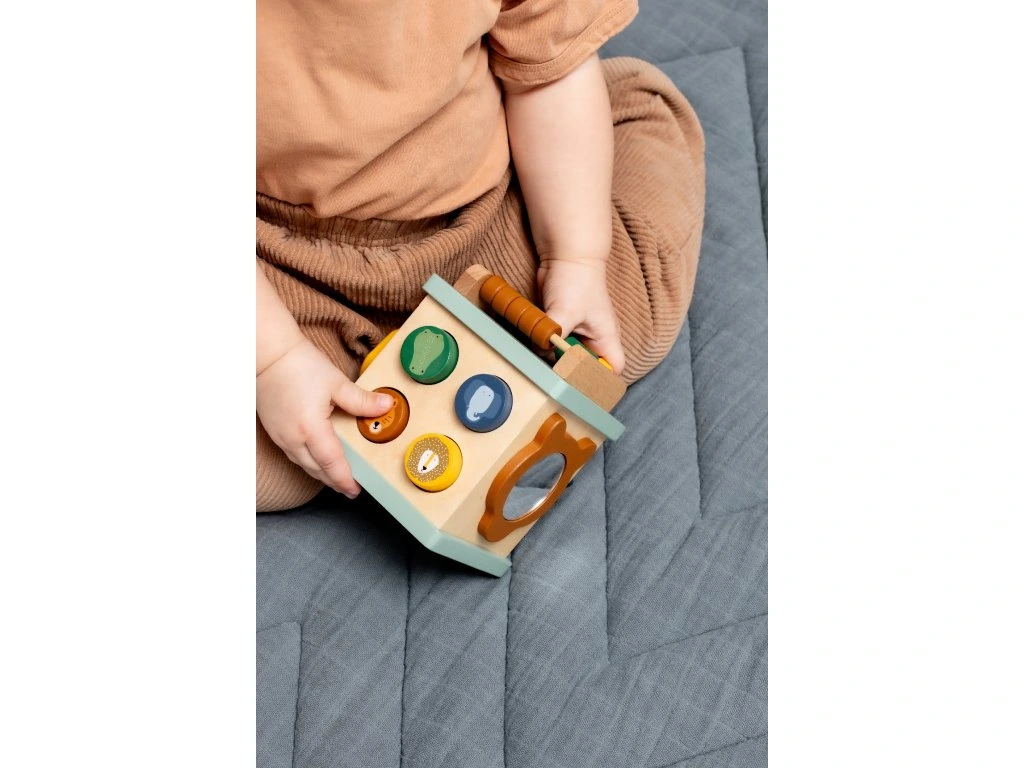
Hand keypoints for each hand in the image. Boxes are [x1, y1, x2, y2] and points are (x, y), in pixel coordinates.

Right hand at [256, 339, 392, 497]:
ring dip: (321, 473)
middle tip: (350, 488)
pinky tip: (317, 459)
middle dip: (334, 481)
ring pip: (303, 465)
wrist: (267, 354)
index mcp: (311, 429)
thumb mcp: (336, 383)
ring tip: (337, 477)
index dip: (345, 479)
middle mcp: (293, 439)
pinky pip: (294, 455)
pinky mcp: (274, 431)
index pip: (332, 464)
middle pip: (317, 470)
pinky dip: (308, 462)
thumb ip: (362, 400)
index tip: (355, 490)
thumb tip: (387, 406)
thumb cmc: (299, 365)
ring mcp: (281, 437)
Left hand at [537, 258, 625, 373]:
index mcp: (606, 338)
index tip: (582, 385)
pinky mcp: (561, 326)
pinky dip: (546, 347)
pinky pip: (554, 344)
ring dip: (555, 360)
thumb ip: (554, 337)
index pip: (613, 369)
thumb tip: (540, 352)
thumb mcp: (565, 312)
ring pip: (567, 358)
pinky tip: (536, 348)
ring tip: (542, 363)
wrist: (565, 255)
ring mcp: (576, 332)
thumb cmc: (577, 280)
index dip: (602, 381)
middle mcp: (593, 339)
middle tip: (555, 378)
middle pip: (587, 368)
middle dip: (573, 374)